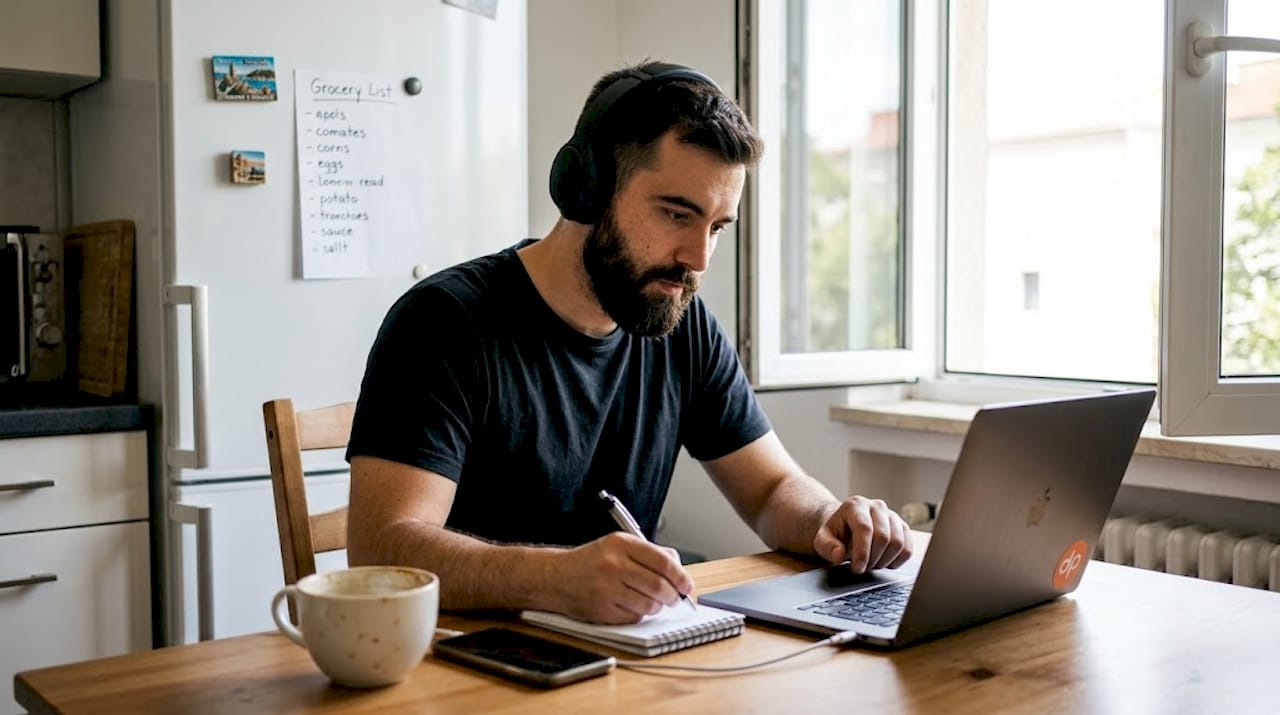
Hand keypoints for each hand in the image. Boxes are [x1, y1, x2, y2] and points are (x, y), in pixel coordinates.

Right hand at [552, 532, 693, 623]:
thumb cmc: (592, 562)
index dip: (680, 576)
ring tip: (651, 601)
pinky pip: (634, 617)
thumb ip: (650, 553)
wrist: (556, 577)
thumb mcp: (618, 546)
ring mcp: (606, 589)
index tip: (686, 585)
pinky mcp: (601, 610)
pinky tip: (630, 605)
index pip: (663, 561)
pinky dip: (638, 614)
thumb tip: (679, 568)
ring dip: (656, 606)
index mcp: (620, 544)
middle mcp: (613, 565)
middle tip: (674, 597)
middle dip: (672, 595)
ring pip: (649, 604)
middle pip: (658, 585)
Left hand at [813, 496, 913, 573]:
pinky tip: (884, 563)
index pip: (864, 528)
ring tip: (872, 564)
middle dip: (873, 559)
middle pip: (883, 536)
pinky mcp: (903, 528)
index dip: (862, 552)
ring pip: (898, 543)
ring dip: (885, 561)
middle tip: (863, 568)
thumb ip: (827, 547)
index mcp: (856, 505)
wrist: (847, 528)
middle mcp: (877, 506)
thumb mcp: (822, 540)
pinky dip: (897, 561)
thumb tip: (839, 555)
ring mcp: (892, 516)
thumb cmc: (835, 534)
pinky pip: (908, 548)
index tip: (857, 569)